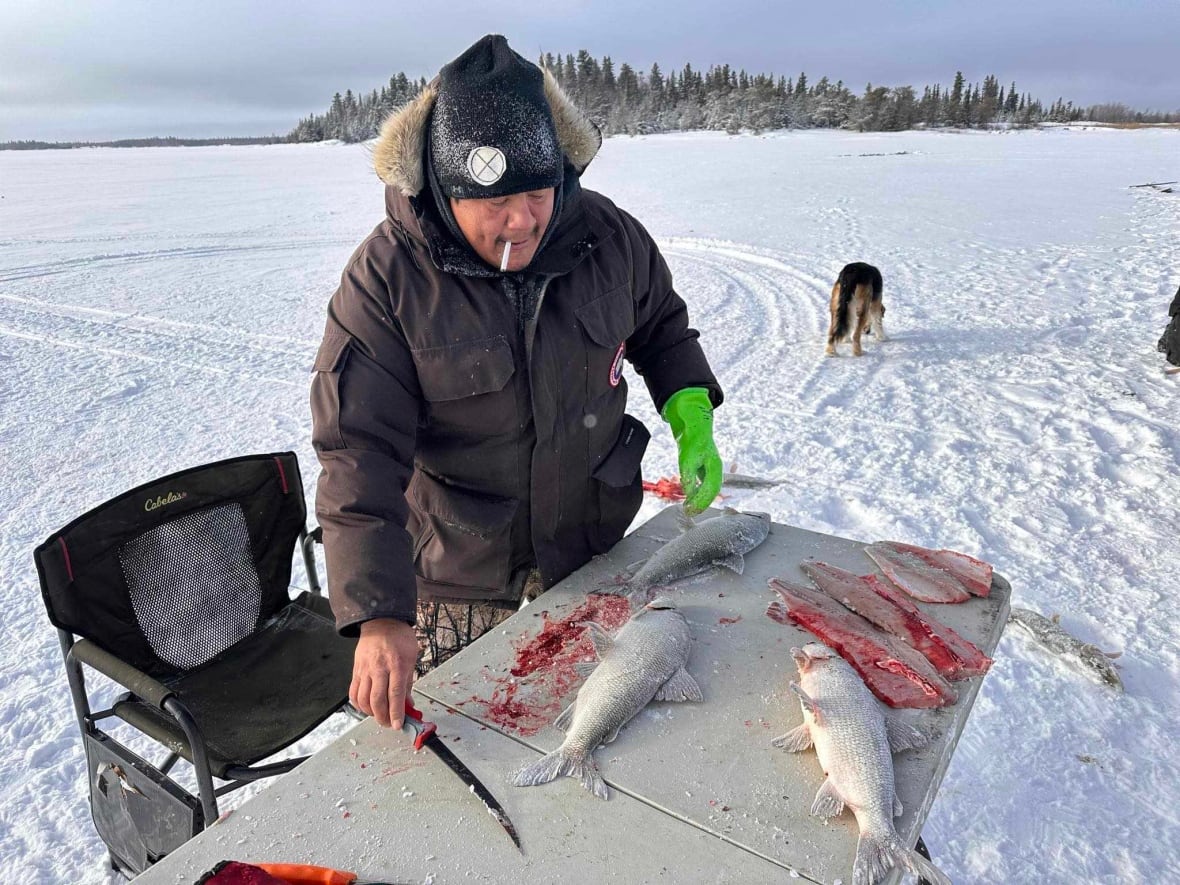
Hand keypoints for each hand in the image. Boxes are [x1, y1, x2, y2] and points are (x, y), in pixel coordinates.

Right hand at [351, 618, 418, 728]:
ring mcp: (365, 670)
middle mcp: (379, 668)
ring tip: (379, 717)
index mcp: (396, 664)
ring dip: (371, 713)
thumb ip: (408, 682)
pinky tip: (366, 708)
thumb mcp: (411, 657)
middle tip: (389, 724)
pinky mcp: (356, 670)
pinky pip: (354, 692)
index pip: (395, 694)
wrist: (381, 622)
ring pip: (363, 698)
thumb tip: (408, 704)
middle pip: (377, 700)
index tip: (398, 725)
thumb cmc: (399, 638)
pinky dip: (358, 704)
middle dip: (383, 717)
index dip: (396, 712)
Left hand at [662, 387, 722, 515]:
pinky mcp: (705, 468)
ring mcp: (711, 469)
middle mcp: (716, 470)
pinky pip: (704, 485)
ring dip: (700, 499)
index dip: (701, 502)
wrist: (694, 426)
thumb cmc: (693, 440)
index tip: (691, 509)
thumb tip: (688, 492)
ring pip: (709, 489)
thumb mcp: (687, 458)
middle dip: (702, 504)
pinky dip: (698, 492)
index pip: (711, 490)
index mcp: (715, 468)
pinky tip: (691, 497)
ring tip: (689, 507)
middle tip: (689, 512)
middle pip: (712, 492)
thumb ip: (688, 476)